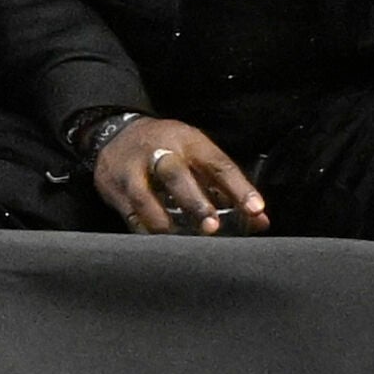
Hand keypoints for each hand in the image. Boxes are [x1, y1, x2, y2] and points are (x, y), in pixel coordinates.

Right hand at [93, 116, 268, 235]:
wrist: (115, 133)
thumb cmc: (169, 149)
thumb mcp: (199, 156)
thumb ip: (227, 189)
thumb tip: (260, 221)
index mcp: (188, 142)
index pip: (218, 164)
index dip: (238, 188)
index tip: (256, 210)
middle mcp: (159, 151)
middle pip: (175, 174)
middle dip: (194, 202)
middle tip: (212, 227)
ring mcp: (131, 169)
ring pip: (144, 196)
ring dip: (162, 221)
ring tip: (178, 239)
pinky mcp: (113, 187)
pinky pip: (128, 213)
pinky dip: (143, 229)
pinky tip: (157, 240)